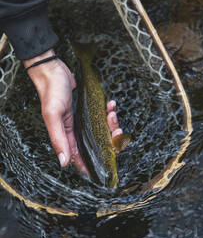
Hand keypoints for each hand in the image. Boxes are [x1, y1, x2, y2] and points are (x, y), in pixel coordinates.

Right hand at [23, 49, 121, 174]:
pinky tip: (110, 104)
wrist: (53, 70)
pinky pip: (103, 115)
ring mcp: (83, 121)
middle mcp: (76, 131)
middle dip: (110, 140)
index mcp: (66, 137)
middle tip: (116, 132)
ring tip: (111, 113)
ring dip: (112, 124)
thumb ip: (58, 139)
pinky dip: (110, 111)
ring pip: (103, 130)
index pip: (80, 158)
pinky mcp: (89, 110)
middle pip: (97, 144)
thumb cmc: (51, 91)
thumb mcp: (53, 116)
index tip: (106, 167)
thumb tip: (63, 162)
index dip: (93, 164)